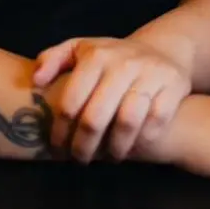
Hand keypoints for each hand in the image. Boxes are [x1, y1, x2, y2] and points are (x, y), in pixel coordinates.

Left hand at [32, 36, 191, 163]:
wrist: (161, 49)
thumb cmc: (112, 57)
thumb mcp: (80, 49)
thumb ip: (53, 59)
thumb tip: (36, 80)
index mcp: (96, 55)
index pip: (70, 102)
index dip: (60, 131)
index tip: (57, 147)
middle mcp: (123, 63)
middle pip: (96, 118)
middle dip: (83, 147)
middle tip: (79, 159)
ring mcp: (150, 73)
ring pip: (127, 124)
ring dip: (114, 150)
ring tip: (107, 157)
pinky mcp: (173, 86)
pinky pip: (155, 123)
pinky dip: (142, 141)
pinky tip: (132, 146)